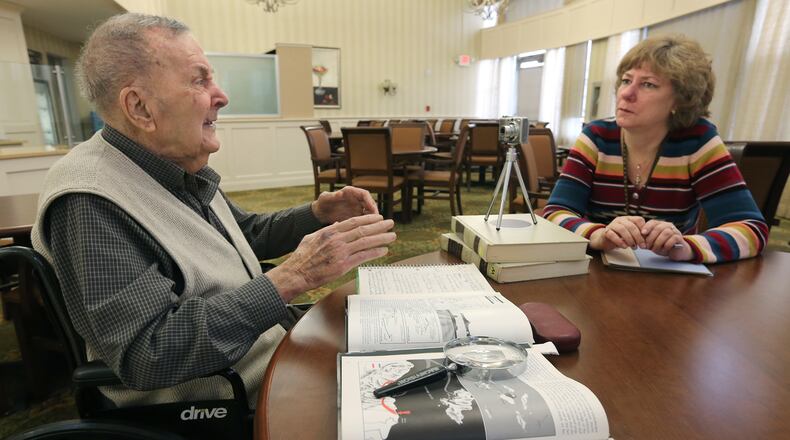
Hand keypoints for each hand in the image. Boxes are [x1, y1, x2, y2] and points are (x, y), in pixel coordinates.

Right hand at [266, 214, 395, 301]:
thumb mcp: (312, 237)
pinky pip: (363, 257)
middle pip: (363, 230)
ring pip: (366, 242)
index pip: (354, 222)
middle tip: (390, 223)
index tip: (378, 217)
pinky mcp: (343, 266)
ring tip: (392, 236)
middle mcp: (337, 240)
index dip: (369, 219)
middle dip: (379, 226)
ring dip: (381, 238)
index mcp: (330, 231)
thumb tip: (339, 225)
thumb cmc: (302, 257)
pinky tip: (383, 250)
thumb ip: (327, 230)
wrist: (296, 273)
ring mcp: (341, 253)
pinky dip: (374, 253)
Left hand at [311, 186, 378, 223]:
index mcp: (350, 192)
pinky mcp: (357, 217)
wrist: (320, 213)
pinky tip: (369, 232)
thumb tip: (339, 193)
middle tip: (377, 221)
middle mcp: (356, 200)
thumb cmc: (322, 203)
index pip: (364, 194)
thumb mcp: (324, 198)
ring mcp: (358, 208)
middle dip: (374, 212)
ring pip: (370, 213)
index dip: (370, 201)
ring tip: (375, 227)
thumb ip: (331, 196)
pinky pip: (365, 221)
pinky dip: (368, 225)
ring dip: (373, 220)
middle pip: (370, 204)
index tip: (373, 209)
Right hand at [589, 216, 646, 249]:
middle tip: (641, 246)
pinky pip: (612, 235)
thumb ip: (639, 235)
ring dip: (629, 239)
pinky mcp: (606, 231)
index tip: (646, 238)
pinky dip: (619, 241)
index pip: (638, 220)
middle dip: (638, 237)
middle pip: (631, 226)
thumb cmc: (620, 238)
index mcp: (628, 218)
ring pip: (622, 229)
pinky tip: (624, 246)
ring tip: (633, 247)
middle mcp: (620, 219)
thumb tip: (648, 239)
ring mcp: (612, 224)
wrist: (605, 240)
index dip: (644, 229)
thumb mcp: (631, 235)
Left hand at [641, 220, 692, 260]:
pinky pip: (673, 239)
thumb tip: (639, 240)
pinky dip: (666, 245)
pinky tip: (664, 249)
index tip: (642, 233)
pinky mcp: (680, 238)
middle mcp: (668, 226)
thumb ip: (647, 239)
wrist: (676, 251)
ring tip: (655, 249)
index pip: (653, 222)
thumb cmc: (663, 245)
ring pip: (666, 233)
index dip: (647, 227)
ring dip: (658, 242)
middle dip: (651, 238)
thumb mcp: (653, 242)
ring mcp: (675, 231)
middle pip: (658, 228)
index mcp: (660, 224)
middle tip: (648, 246)